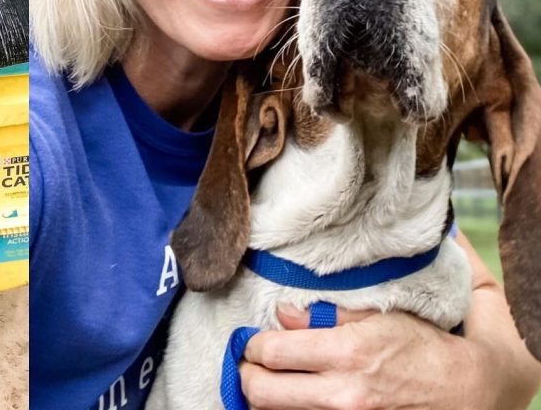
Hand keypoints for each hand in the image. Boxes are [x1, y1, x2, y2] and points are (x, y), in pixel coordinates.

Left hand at [240, 304, 486, 409]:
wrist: (469, 393)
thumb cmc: (422, 349)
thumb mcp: (378, 318)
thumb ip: (325, 316)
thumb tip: (281, 314)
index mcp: (346, 354)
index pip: (271, 352)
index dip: (252, 345)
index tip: (253, 341)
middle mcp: (343, 395)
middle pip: (261, 392)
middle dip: (246, 376)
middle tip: (249, 366)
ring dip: (266, 402)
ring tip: (269, 386)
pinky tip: (295, 404)